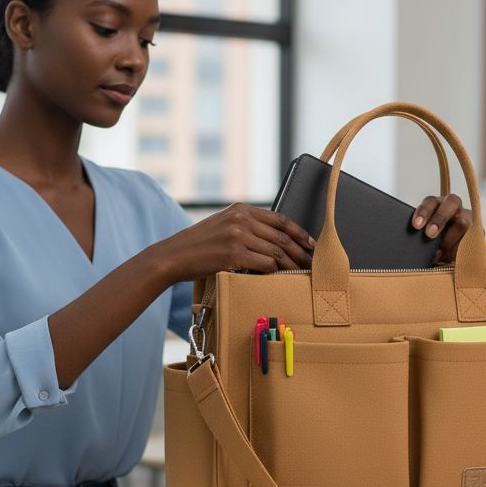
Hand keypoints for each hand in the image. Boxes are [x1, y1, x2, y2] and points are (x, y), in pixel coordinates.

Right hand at [159, 203, 314, 282]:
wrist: (173, 255)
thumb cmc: (199, 245)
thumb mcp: (223, 225)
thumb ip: (245, 226)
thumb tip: (273, 239)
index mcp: (241, 208)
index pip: (280, 219)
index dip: (299, 232)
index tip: (311, 243)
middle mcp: (241, 218)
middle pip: (281, 236)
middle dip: (300, 251)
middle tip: (312, 263)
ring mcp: (237, 235)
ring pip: (276, 251)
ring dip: (291, 264)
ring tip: (300, 273)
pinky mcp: (233, 254)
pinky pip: (264, 264)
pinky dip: (274, 272)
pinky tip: (278, 277)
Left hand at [411, 194, 471, 264]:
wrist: (449, 248)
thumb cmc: (430, 240)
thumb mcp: (424, 232)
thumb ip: (420, 232)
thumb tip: (411, 242)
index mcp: (437, 203)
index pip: (430, 201)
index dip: (424, 212)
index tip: (416, 225)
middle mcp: (454, 207)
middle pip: (451, 203)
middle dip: (440, 219)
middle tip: (429, 234)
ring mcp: (468, 218)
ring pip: (462, 223)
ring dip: (448, 240)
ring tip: (438, 253)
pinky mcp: (478, 231)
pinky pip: (470, 239)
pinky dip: (457, 250)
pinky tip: (447, 257)